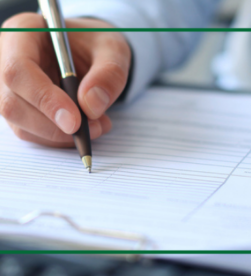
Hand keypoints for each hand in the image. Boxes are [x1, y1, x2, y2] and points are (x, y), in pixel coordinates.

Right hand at [0, 13, 130, 146]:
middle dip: (55, 126)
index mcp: (23, 33)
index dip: (45, 99)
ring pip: (22, 125)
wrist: (91, 54)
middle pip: (13, 104)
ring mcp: (11, 88)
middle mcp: (7, 60)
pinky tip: (85, 128)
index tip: (75, 122)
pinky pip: (33, 134)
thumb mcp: (112, 50)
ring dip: (61, 135)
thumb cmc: (96, 46)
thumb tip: (91, 106)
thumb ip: (108, 73)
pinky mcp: (22, 109)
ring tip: (97, 125)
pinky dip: (61, 139)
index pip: (18, 70)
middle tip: (94, 128)